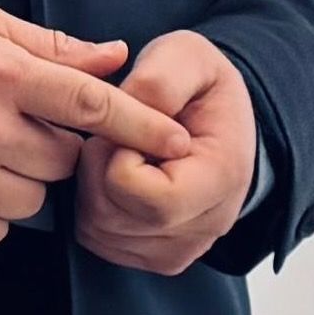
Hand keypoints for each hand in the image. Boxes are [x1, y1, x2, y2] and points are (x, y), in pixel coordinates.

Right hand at [0, 4, 191, 247]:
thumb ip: (51, 45)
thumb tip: (116, 56)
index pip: (90, 103)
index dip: (141, 124)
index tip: (179, 141)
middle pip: (66, 159)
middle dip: (57, 147)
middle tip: (20, 126)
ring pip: (36, 199)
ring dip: (25, 180)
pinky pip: (0, 228)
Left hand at [74, 28, 259, 273]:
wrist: (219, 120)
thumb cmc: (202, 87)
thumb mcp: (187, 57)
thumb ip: (159, 81)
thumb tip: (128, 112)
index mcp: (222, 176)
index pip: (149, 197)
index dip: (117, 157)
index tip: (129, 125)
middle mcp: (208, 224)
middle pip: (115, 217)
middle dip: (97, 168)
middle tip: (116, 136)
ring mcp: (183, 247)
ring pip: (100, 232)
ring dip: (91, 187)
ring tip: (118, 153)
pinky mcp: (158, 256)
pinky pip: (98, 241)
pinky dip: (94, 207)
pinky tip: (116, 177)